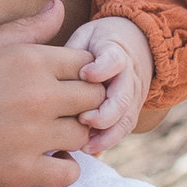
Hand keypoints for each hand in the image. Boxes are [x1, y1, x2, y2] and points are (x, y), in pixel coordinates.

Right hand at [0, 1, 106, 186]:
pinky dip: (63, 169)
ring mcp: (31, 136)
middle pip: (94, 100)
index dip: (80, 74)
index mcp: (30, 59)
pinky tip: (42, 161)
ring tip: (50, 136)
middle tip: (61, 112)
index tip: (64, 84)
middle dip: (83, 105)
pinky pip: (69, 174)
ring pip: (84, 137)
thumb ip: (26, 28)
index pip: (88, 64)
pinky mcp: (19, 171)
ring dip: (72, 137)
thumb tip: (60, 8)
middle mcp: (38, 95)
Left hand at [72, 17, 153, 151]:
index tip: (86, 74)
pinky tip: (90, 149)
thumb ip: (71, 53)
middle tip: (83, 119)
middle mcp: (129, 76)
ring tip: (85, 145)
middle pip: (123, 97)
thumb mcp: (85, 37)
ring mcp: (133, 96)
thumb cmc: (98, 43)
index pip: (114, 60)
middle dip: (105, 112)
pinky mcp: (131, 111)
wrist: (136, 44)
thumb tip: (50, 66)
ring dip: (107, 134)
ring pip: (126, 119)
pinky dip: (108, 141)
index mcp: (116, 51)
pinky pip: (123, 129)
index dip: (102, 68)